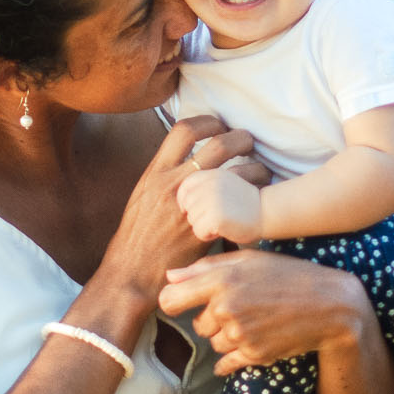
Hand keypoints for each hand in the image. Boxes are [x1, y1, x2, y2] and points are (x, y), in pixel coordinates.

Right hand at [99, 116, 258, 306]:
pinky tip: (258, 200)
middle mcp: (174, 183)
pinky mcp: (208, 228)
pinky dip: (254, 197)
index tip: (219, 125)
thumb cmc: (137, 237)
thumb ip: (164, 175)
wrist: (132, 272)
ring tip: (261, 171)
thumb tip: (184, 159)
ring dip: (256, 167)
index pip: (185, 129)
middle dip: (240, 137)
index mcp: (156, 172)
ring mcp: (193, 205)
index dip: (208, 121)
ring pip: (238, 173)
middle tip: (249, 142)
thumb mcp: (142, 196)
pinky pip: (240, 204)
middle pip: (219, 144)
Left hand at [159, 248, 375, 376]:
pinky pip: (225, 363)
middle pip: (196, 325)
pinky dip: (232, 358)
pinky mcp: (253, 355)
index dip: (174, 302)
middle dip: (211, 319)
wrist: (329, 305)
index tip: (184, 303)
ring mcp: (240, 334)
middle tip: (239, 308)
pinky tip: (249, 342)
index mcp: (220, 280)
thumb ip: (204, 268)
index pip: (169, 299)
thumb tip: (169, 276)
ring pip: (213, 344)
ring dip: (225, 337)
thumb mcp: (247, 260)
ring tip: (253, 321)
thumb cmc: (287, 275)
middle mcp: (226, 308)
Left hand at [176, 167, 261, 244]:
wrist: (267, 212)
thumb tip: (180, 200)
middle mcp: (209, 184)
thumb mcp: (224, 184)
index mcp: (211, 174)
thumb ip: (204, 185)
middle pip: (186, 205)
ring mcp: (212, 199)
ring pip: (191, 220)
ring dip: (202, 226)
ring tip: (220, 224)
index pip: (184, 187)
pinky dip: (207, 236)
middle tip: (214, 218)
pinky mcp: (215, 216)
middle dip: (195, 215)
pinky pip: (199, 231)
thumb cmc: (244, 203)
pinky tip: (221, 232)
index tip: (190, 210)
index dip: (184, 201)